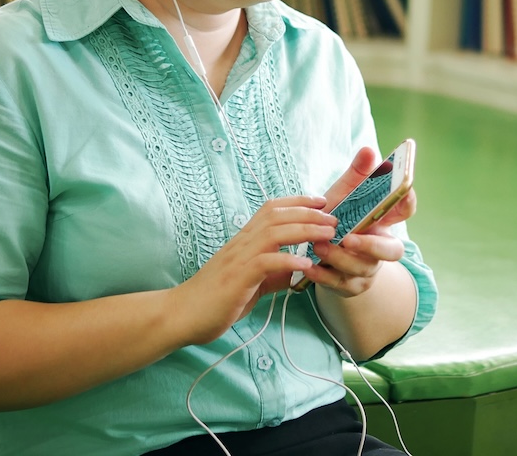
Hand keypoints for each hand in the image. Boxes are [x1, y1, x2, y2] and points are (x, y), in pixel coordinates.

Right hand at [178, 195, 335, 343]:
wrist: (182, 315)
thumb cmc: (215, 300)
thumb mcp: (250, 284)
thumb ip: (271, 276)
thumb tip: (293, 274)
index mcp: (244, 241)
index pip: (271, 209)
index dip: (297, 202)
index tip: (321, 202)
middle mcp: (241, 243)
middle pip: (277, 216)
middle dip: (308, 213)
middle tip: (333, 218)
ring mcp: (238, 259)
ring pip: (273, 233)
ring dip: (304, 231)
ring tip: (327, 235)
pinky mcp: (237, 278)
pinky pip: (264, 263)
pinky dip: (287, 261)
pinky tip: (305, 265)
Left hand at [303, 147, 417, 297]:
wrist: (320, 255)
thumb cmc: (337, 220)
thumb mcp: (345, 196)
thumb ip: (357, 175)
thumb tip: (368, 150)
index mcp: (384, 222)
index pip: (405, 210)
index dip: (408, 201)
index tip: (404, 189)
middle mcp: (380, 247)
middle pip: (392, 251)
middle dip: (372, 246)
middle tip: (349, 238)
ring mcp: (366, 269)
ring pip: (361, 268)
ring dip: (340, 258)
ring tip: (318, 246)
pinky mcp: (349, 286)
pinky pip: (340, 284)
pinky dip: (324, 276)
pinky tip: (309, 267)